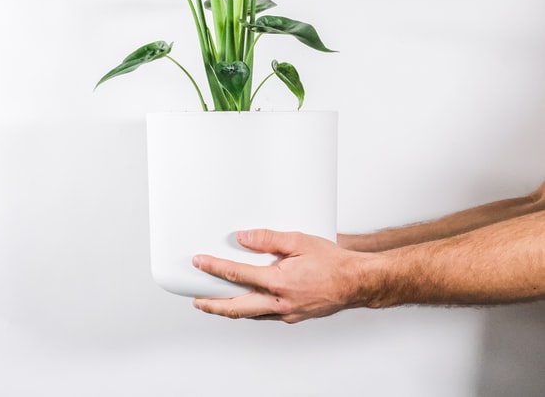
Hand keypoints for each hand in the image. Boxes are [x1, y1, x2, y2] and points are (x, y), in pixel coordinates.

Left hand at [192, 229, 372, 322]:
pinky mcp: (293, 316)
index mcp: (279, 282)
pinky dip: (250, 311)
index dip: (214, 268)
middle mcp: (280, 302)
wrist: (356, 282)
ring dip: (229, 310)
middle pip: (236, 307)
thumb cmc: (332, 262)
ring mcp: (286, 312)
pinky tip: (246, 304)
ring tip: (213, 304)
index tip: (199, 262)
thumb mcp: (299, 241)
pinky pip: (265, 315)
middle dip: (213, 304)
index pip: (237, 275)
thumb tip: (244, 238)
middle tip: (196, 299)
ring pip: (250, 315)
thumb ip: (269, 239)